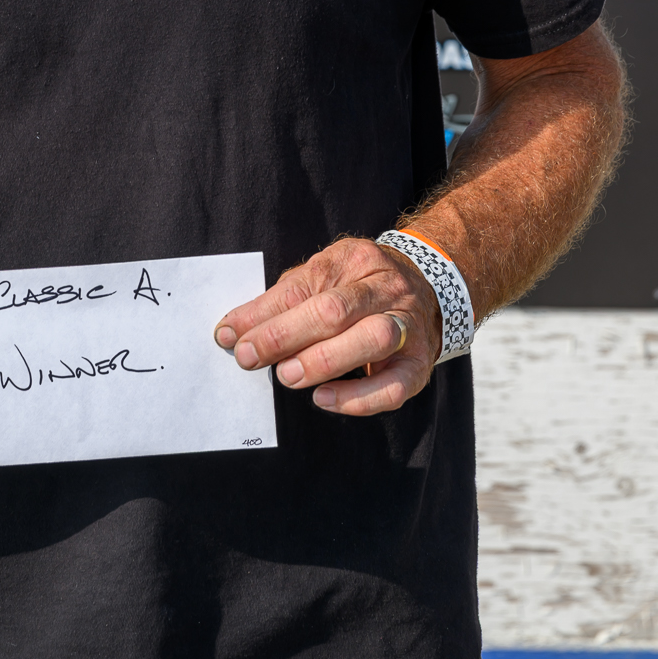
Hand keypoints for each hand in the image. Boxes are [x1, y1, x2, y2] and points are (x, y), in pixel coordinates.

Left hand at [214, 237, 442, 414]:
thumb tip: (234, 330)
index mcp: (354, 259)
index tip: (229, 333)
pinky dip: (358, 398)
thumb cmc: (358, 287)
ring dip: (323, 360)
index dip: (263, 312)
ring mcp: (408, 324)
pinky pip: (393, 386)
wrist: (428, 290)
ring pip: (371, 338)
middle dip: (285, 335)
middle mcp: (385, 288)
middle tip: (249, 356)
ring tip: (287, 375)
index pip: (302, 285)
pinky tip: (324, 399)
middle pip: (335, 309)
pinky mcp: (418, 364)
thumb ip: (282, 300)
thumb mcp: (322, 277)